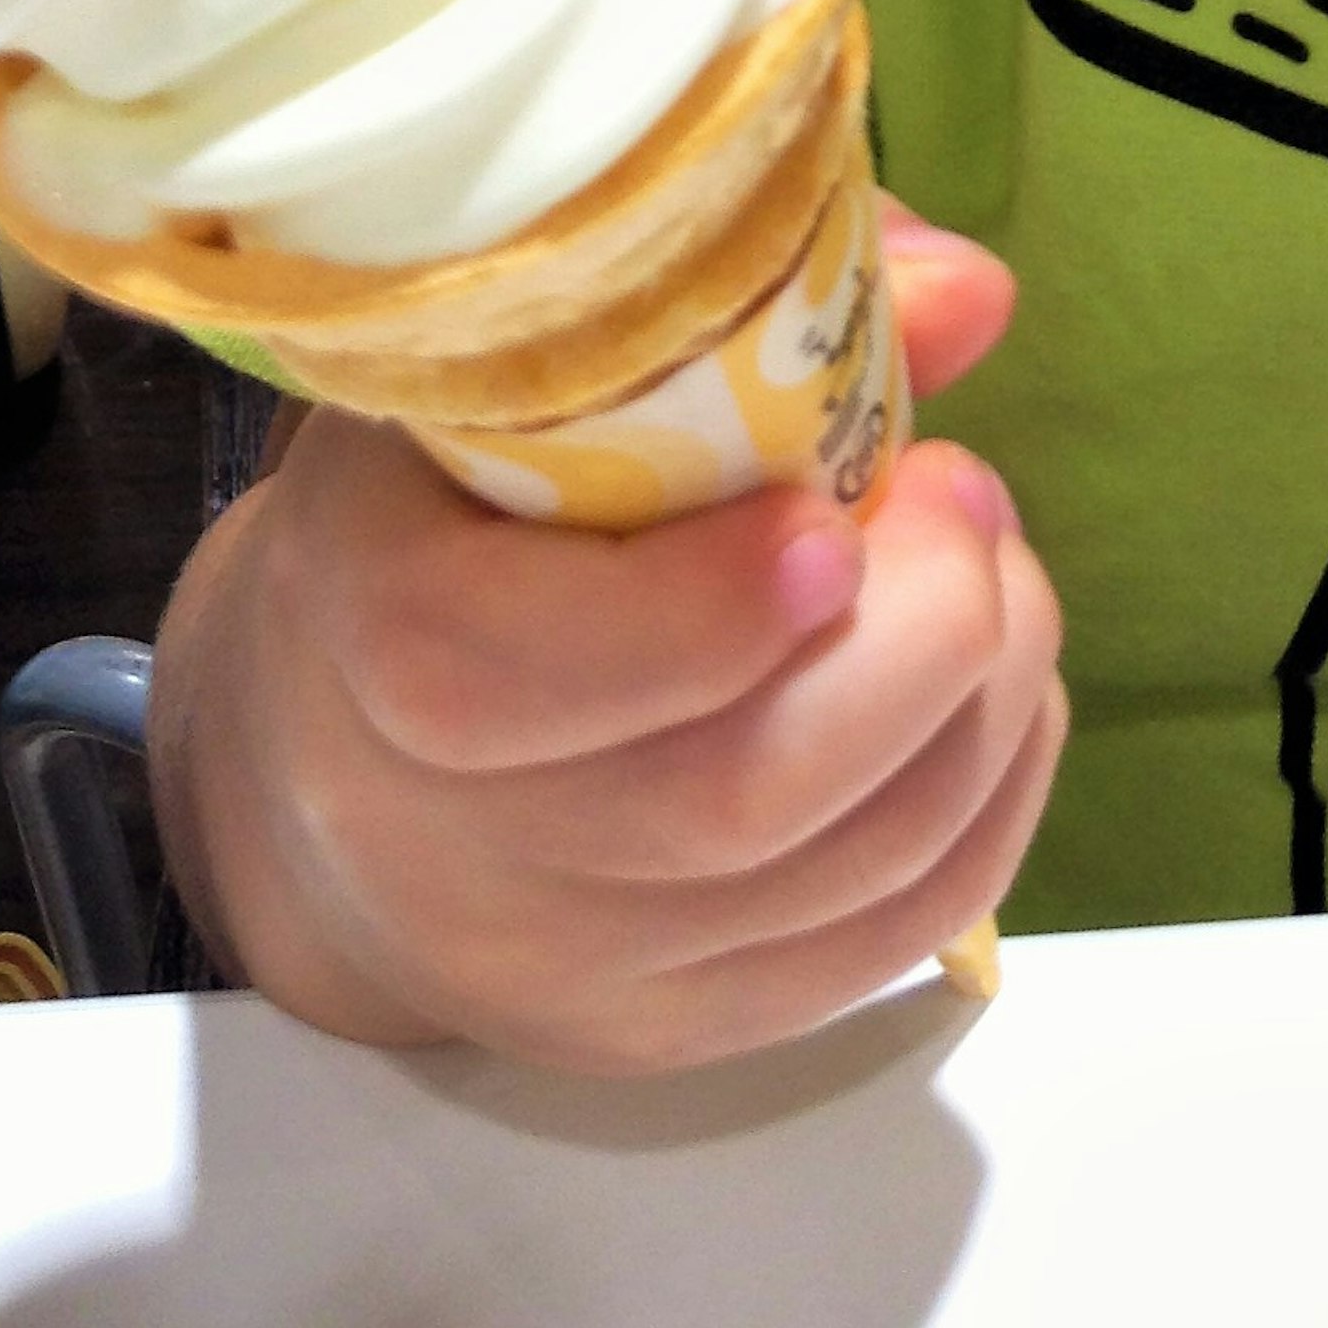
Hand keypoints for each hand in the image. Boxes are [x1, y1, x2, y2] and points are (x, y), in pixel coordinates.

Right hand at [148, 202, 1065, 1071]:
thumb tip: (968, 294)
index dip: (696, 608)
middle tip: (969, 498)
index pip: (498, 675)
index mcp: (368, 626)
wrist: (326, 755)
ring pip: (837, 876)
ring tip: (996, 575)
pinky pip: (880, 946)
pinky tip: (1001, 689)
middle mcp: (444, 837)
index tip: (827, 514)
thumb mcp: (519, 368)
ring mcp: (564, 963)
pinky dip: (988, 806)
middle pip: (727, 796)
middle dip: (916, 638)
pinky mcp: (664, 1033)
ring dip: (980, 707)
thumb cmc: (444, 508)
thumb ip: (735, 302)